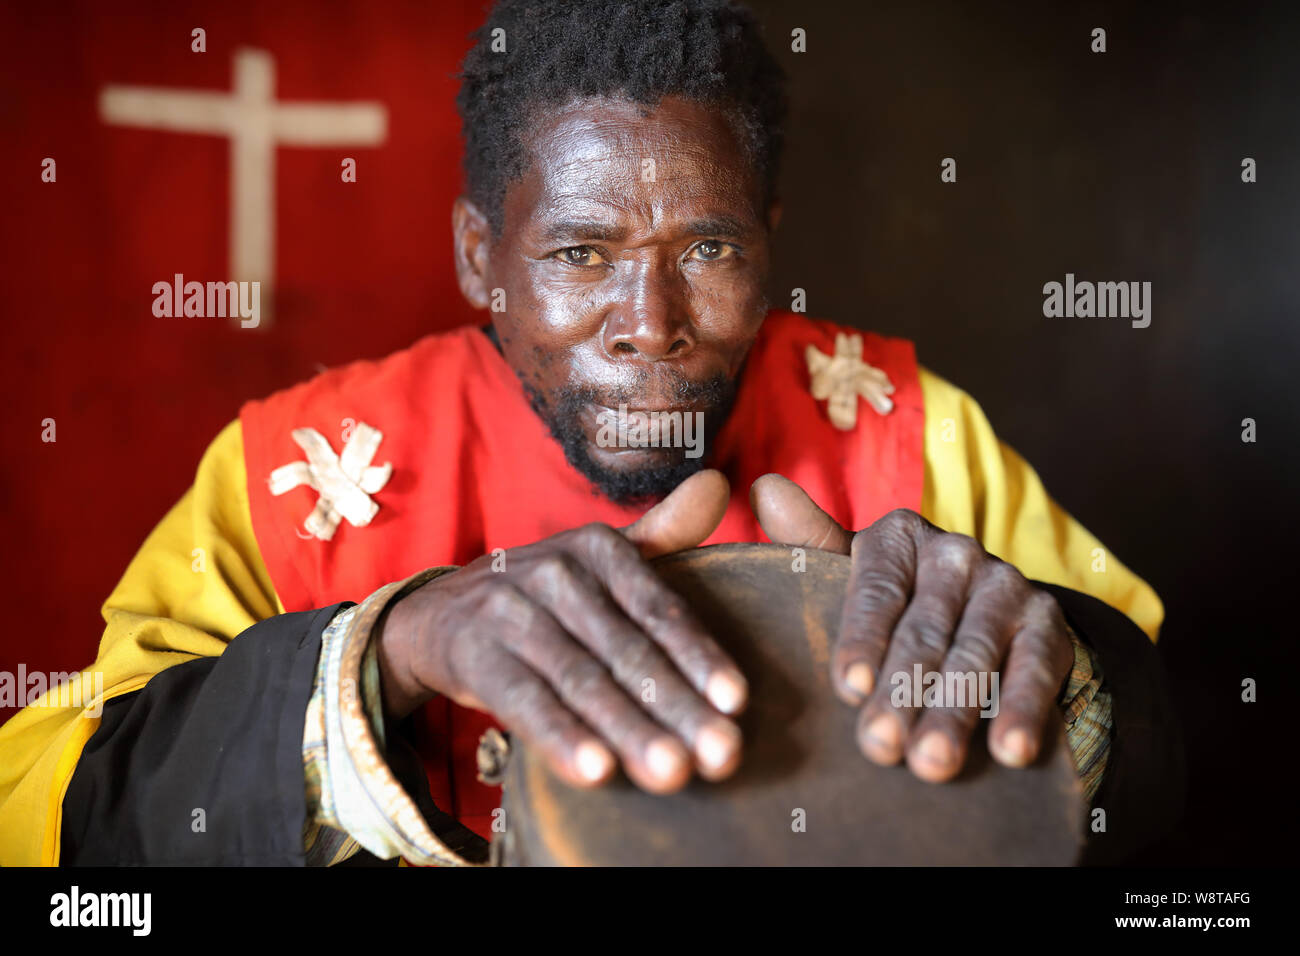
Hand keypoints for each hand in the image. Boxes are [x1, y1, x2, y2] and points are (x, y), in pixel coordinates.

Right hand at [377, 470, 747, 793]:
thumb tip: (720, 484)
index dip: (700, 656)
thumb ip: (663, 532)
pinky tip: (597, 772)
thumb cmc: (544, 596)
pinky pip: (526, 702)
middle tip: (723, 754)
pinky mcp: (475, 655)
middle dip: (679, 707)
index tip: (736, 702)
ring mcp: (510, 612)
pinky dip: (561, 738)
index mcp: (597, 547)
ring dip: (630, 731)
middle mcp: (555, 572)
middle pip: (628, 651)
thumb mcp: (599, 559)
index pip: (659, 609)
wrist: (440, 614)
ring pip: (583, 681)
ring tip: (672, 773)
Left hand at [750, 474, 1072, 782]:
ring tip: (931, 762)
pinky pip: (1036, 670)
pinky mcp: (1048, 625)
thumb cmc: (897, 601)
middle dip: (901, 693)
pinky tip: (1009, 751)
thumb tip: (764, 490)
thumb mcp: (853, 574)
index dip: (863, 640)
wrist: (987, 613)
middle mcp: (957, 552)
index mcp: (899, 536)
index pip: (877, 591)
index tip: (848, 689)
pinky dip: (1023, 710)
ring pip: (975, 654)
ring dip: (954, 712)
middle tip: (879, 747)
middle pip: (924, 630)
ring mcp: (1007, 585)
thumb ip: (809, 542)